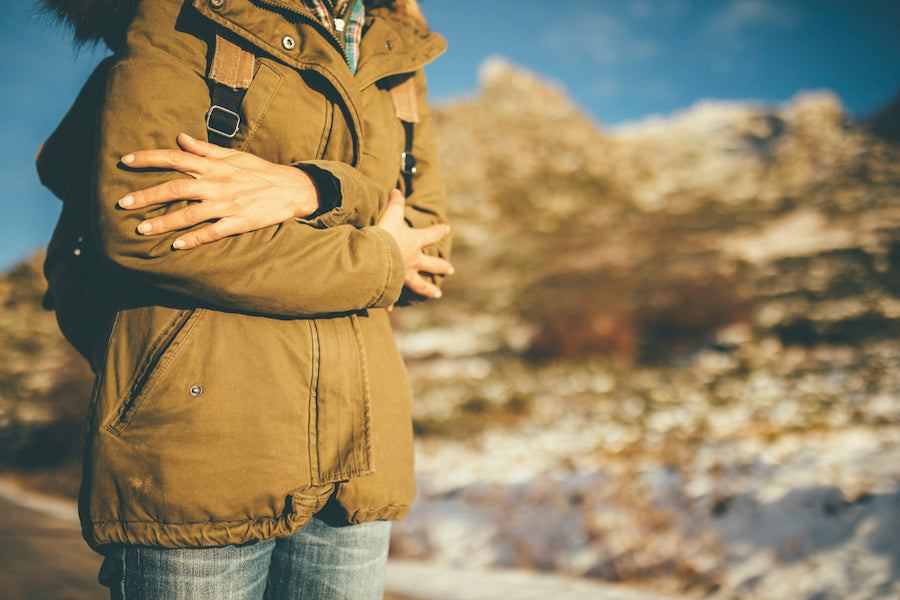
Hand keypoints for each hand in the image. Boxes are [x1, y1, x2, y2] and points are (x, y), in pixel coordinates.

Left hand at [118, 133, 320, 249]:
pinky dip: (195, 239)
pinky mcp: (239, 222)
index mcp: (214, 166)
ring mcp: (228, 204)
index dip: (149, 158)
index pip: (176, 157)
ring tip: (141, 229)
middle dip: (148, 195)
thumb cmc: (260, 171)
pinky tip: (177, 245)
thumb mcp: (233, 155)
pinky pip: (213, 232)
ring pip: (190, 213)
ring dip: (164, 222)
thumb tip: (180, 137)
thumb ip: (204, 149)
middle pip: (176, 187)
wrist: (292, 189)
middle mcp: (217, 184)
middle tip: (123, 203)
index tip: (125, 161)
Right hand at [375, 189, 452, 298]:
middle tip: (450, 270)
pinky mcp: (392, 286)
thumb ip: (395, 202)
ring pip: (420, 284)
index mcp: (414, 242)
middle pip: (432, 264)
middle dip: (441, 266)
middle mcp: (412, 260)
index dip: (439, 231)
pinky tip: (389, 309)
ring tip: (437, 294)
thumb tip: (396, 190)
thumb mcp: (391, 214)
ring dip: (428, 289)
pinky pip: (391, 295)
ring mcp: (404, 275)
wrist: (375, 257)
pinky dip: (389, 302)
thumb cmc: (385, 235)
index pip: (431, 234)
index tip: (447, 229)